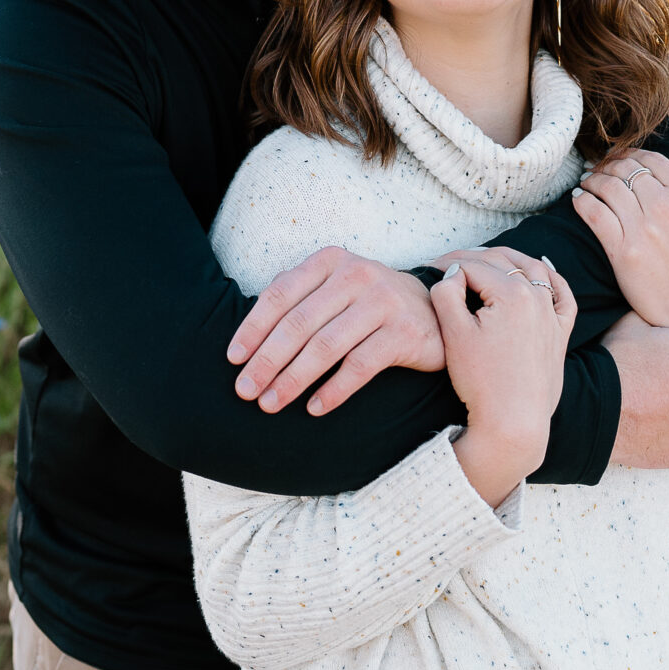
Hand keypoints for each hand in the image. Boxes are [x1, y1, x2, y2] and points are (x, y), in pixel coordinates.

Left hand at [228, 246, 444, 415]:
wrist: (435, 309)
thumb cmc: (369, 302)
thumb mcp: (334, 286)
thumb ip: (297, 295)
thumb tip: (249, 332)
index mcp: (330, 261)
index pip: (280, 295)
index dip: (253, 328)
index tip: (233, 359)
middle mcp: (356, 275)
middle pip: (299, 324)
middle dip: (267, 361)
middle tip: (245, 391)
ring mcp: (383, 302)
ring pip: (326, 346)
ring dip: (293, 379)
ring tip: (271, 403)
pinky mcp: (404, 333)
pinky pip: (360, 366)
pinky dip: (334, 390)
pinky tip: (314, 408)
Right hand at [432, 250, 576, 505]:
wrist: (514, 424)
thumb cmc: (481, 381)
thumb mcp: (453, 334)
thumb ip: (447, 293)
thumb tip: (454, 273)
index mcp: (512, 293)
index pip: (472, 266)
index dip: (446, 265)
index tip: (427, 268)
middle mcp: (537, 298)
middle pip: (501, 263)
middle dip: (471, 259)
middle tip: (446, 265)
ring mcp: (552, 316)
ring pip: (534, 270)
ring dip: (509, 259)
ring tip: (486, 260)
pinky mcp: (560, 335)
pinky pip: (563, 296)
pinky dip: (554, 278)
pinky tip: (544, 270)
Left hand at [574, 147, 668, 331]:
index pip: (651, 159)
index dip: (632, 154)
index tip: (621, 159)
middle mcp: (665, 207)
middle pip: (626, 170)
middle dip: (610, 164)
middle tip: (600, 168)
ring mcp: (643, 229)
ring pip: (606, 187)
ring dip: (593, 179)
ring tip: (588, 181)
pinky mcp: (623, 252)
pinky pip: (593, 214)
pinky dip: (582, 201)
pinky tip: (579, 199)